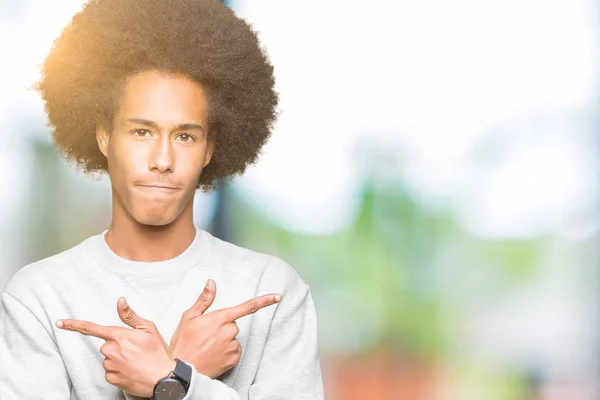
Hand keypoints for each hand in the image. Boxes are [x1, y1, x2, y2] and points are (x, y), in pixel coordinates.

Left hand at [56, 297, 174, 397]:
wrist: (164, 378)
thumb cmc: (158, 353)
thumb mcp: (148, 329)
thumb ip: (130, 316)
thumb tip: (120, 301)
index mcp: (119, 336)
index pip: (92, 328)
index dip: (74, 325)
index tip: (60, 322)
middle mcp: (111, 351)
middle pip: (106, 345)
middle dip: (118, 346)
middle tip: (136, 350)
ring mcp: (110, 366)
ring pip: (108, 359)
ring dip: (119, 358)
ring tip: (136, 361)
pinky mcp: (111, 379)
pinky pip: (110, 371)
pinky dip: (119, 370)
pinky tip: (132, 370)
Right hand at [170, 279, 280, 378]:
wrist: (182, 370)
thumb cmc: (183, 343)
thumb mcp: (189, 317)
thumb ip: (204, 299)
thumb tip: (212, 283)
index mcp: (220, 318)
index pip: (246, 307)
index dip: (264, 301)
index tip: (277, 297)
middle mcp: (229, 331)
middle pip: (234, 324)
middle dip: (223, 327)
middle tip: (206, 335)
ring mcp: (232, 346)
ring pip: (234, 338)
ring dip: (224, 340)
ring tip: (208, 347)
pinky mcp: (234, 358)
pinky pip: (235, 350)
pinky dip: (226, 352)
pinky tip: (213, 354)